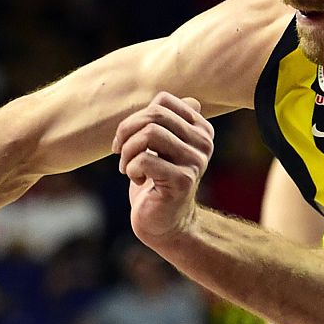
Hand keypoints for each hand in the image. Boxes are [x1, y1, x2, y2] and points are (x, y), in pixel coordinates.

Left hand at [114, 92, 213, 249]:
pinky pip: (145, 159)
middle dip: (127, 132)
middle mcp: (203, 142)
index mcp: (200, 129)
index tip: (128, 139)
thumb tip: (190, 100)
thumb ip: (168, 122)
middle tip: (120, 152)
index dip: (136, 118)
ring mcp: (195, 161)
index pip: (163, 101)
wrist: (163, 223)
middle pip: (155, 115)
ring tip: (127, 167)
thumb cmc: (156, 182)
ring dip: (127, 152)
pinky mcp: (183, 180)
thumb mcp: (159, 146)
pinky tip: (137, 179)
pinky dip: (131, 169)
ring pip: (149, 134)